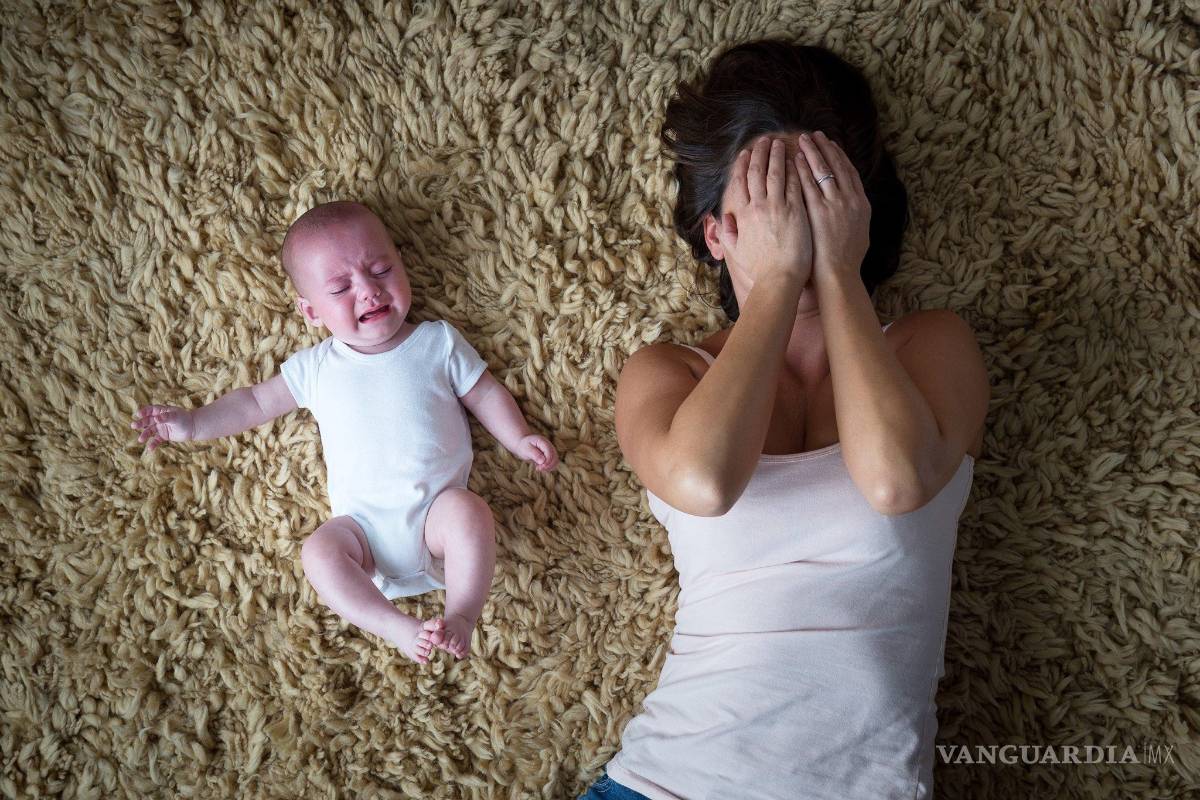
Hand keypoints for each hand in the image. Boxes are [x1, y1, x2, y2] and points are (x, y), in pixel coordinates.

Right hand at [131, 404, 194, 451]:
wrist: (193, 428)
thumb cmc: (184, 419)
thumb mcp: (175, 417)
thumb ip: (166, 417)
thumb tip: (156, 419)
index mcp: (161, 411)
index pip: (150, 410)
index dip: (144, 411)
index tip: (138, 414)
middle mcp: (159, 419)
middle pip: (147, 421)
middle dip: (140, 423)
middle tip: (133, 426)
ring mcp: (160, 428)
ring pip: (150, 431)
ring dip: (144, 435)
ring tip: (140, 440)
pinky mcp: (163, 436)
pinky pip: (156, 440)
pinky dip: (153, 444)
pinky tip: (150, 449)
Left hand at [515, 434, 557, 471]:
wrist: (523, 445)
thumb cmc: (524, 446)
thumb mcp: (526, 449)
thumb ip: (534, 454)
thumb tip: (542, 461)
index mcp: (543, 442)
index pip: (550, 452)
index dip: (547, 461)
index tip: (540, 468)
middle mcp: (549, 446)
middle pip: (555, 457)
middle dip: (548, 465)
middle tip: (538, 469)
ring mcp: (551, 451)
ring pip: (555, 461)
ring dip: (548, 467)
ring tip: (538, 468)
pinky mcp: (550, 456)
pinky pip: (553, 464)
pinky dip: (548, 468)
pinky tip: (540, 467)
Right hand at [717, 135, 812, 285]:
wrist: (778, 279)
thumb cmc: (759, 269)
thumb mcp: (736, 251)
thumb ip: (728, 233)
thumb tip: (722, 218)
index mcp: (743, 215)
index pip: (740, 182)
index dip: (742, 165)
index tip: (745, 153)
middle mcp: (759, 207)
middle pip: (757, 172)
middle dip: (760, 153)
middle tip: (764, 140)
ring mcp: (778, 208)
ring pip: (776, 173)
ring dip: (777, 156)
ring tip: (780, 143)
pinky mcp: (796, 211)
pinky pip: (795, 184)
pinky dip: (795, 170)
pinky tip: (797, 159)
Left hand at [795, 131, 870, 287]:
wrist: (838, 274)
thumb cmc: (847, 260)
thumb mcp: (860, 234)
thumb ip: (855, 217)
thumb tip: (854, 208)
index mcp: (861, 204)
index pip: (850, 172)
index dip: (840, 156)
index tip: (832, 145)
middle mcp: (849, 200)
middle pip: (837, 166)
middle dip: (825, 148)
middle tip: (815, 135)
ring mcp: (833, 204)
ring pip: (822, 170)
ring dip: (812, 152)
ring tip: (803, 140)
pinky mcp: (816, 211)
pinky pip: (808, 184)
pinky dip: (802, 169)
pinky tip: (794, 159)